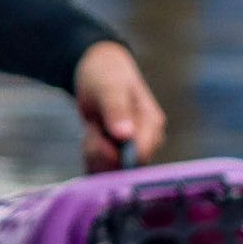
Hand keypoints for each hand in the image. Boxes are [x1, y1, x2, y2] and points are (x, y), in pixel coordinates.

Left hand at [75, 39, 165, 172]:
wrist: (99, 73)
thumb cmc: (107, 76)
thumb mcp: (108, 88)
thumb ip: (117, 110)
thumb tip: (125, 135)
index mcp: (152, 125)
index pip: (140, 155)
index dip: (113, 153)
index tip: (96, 132)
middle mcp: (147, 141)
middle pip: (123, 167)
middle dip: (99, 151)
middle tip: (93, 126)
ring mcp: (133, 150)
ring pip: (110, 170)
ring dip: (93, 153)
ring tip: (93, 127)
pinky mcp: (118, 156)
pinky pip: (102, 170)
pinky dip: (90, 158)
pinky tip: (91, 137)